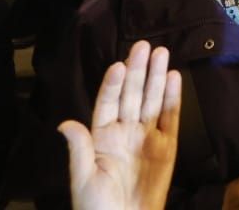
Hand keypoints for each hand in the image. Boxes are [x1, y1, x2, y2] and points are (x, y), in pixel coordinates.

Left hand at [59, 40, 182, 209]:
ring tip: (161, 52)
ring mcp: (147, 137)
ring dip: (156, 77)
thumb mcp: (83, 180)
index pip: (107, 104)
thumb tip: (65, 123)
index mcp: (102, 137)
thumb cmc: (98, 207)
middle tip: (143, 46)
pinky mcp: (167, 147)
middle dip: (138, 71)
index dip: (112, 85)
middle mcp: (125, 131)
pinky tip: (173, 77)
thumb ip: (79, 149)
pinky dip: (173, 98)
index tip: (118, 65)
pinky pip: (171, 118)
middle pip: (132, 95)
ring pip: (152, 100)